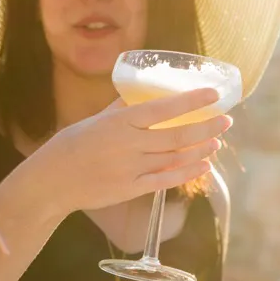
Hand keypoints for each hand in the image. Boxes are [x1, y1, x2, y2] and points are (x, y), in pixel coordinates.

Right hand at [36, 87, 229, 213]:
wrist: (53, 180)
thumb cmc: (73, 145)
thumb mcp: (96, 119)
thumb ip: (121, 107)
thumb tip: (140, 92)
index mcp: (121, 121)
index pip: (164, 107)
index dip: (191, 101)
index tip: (213, 95)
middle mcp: (129, 143)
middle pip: (177, 134)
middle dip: (207, 126)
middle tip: (226, 120)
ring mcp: (131, 168)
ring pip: (176, 157)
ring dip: (201, 149)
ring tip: (217, 141)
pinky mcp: (131, 189)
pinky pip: (166, 180)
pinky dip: (187, 173)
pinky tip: (204, 166)